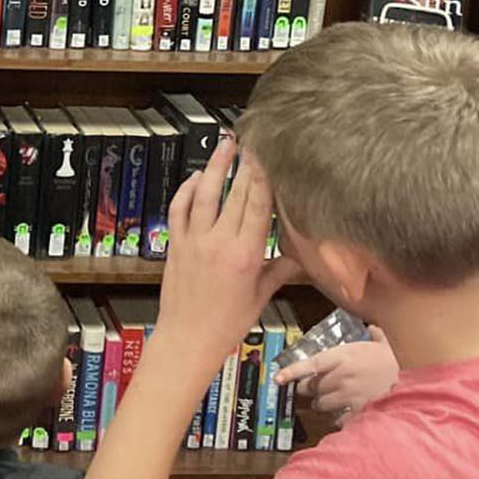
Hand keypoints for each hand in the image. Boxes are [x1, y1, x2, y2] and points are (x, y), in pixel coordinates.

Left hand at [154, 138, 301, 365]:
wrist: (186, 341)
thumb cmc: (225, 325)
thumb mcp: (261, 297)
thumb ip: (280, 269)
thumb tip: (302, 253)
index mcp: (245, 255)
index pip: (258, 205)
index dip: (265, 175)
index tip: (271, 152)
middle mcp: (218, 243)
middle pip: (236, 193)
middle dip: (246, 164)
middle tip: (255, 138)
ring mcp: (194, 241)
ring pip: (204, 194)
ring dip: (215, 166)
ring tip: (226, 144)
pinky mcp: (176, 244)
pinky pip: (179, 209)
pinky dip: (186, 190)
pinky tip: (196, 177)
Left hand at [274, 329, 397, 416]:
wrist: (418, 383)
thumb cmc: (399, 361)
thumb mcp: (386, 343)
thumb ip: (375, 335)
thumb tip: (373, 326)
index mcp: (343, 356)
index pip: (310, 364)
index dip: (292, 372)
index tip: (277, 378)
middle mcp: (340, 376)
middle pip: (311, 387)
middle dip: (310, 388)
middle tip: (315, 386)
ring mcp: (347, 395)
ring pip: (320, 404)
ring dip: (322, 402)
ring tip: (333, 398)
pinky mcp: (356, 412)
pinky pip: (336, 418)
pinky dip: (338, 416)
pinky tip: (346, 412)